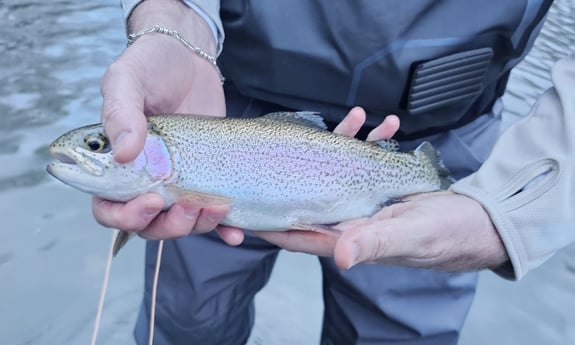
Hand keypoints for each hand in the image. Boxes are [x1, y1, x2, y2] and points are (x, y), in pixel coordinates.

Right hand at [92, 0, 237, 242]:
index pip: (108, 207)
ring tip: (216, 208)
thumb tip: (123, 154)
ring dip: (196, 226)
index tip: (150, 200)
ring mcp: (178, 180)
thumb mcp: (127, 80)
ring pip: (180, 222)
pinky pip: (211, 212)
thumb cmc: (150, 65)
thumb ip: (120, 113)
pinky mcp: (206, 176)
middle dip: (168, 226)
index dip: (125, 216)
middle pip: (148, 224)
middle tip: (188, 207)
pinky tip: (234, 231)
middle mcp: (145, 179)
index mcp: (115, 164)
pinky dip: (223, 228)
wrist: (189, 57)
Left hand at [256, 111, 508, 270]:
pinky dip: (373, 142)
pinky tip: (383, 124)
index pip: (296, 231)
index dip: (268, 220)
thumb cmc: (446, 236)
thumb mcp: (409, 236)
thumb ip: (373, 242)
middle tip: (286, 139)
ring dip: (344, 143)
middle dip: (297, 167)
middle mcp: (350, 220)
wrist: (480, 224)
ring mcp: (365, 202)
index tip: (243, 202)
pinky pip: (368, 162)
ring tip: (358, 117)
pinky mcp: (383, 188)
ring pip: (338, 172)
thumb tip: (339, 256)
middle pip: (310, 196)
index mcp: (348, 238)